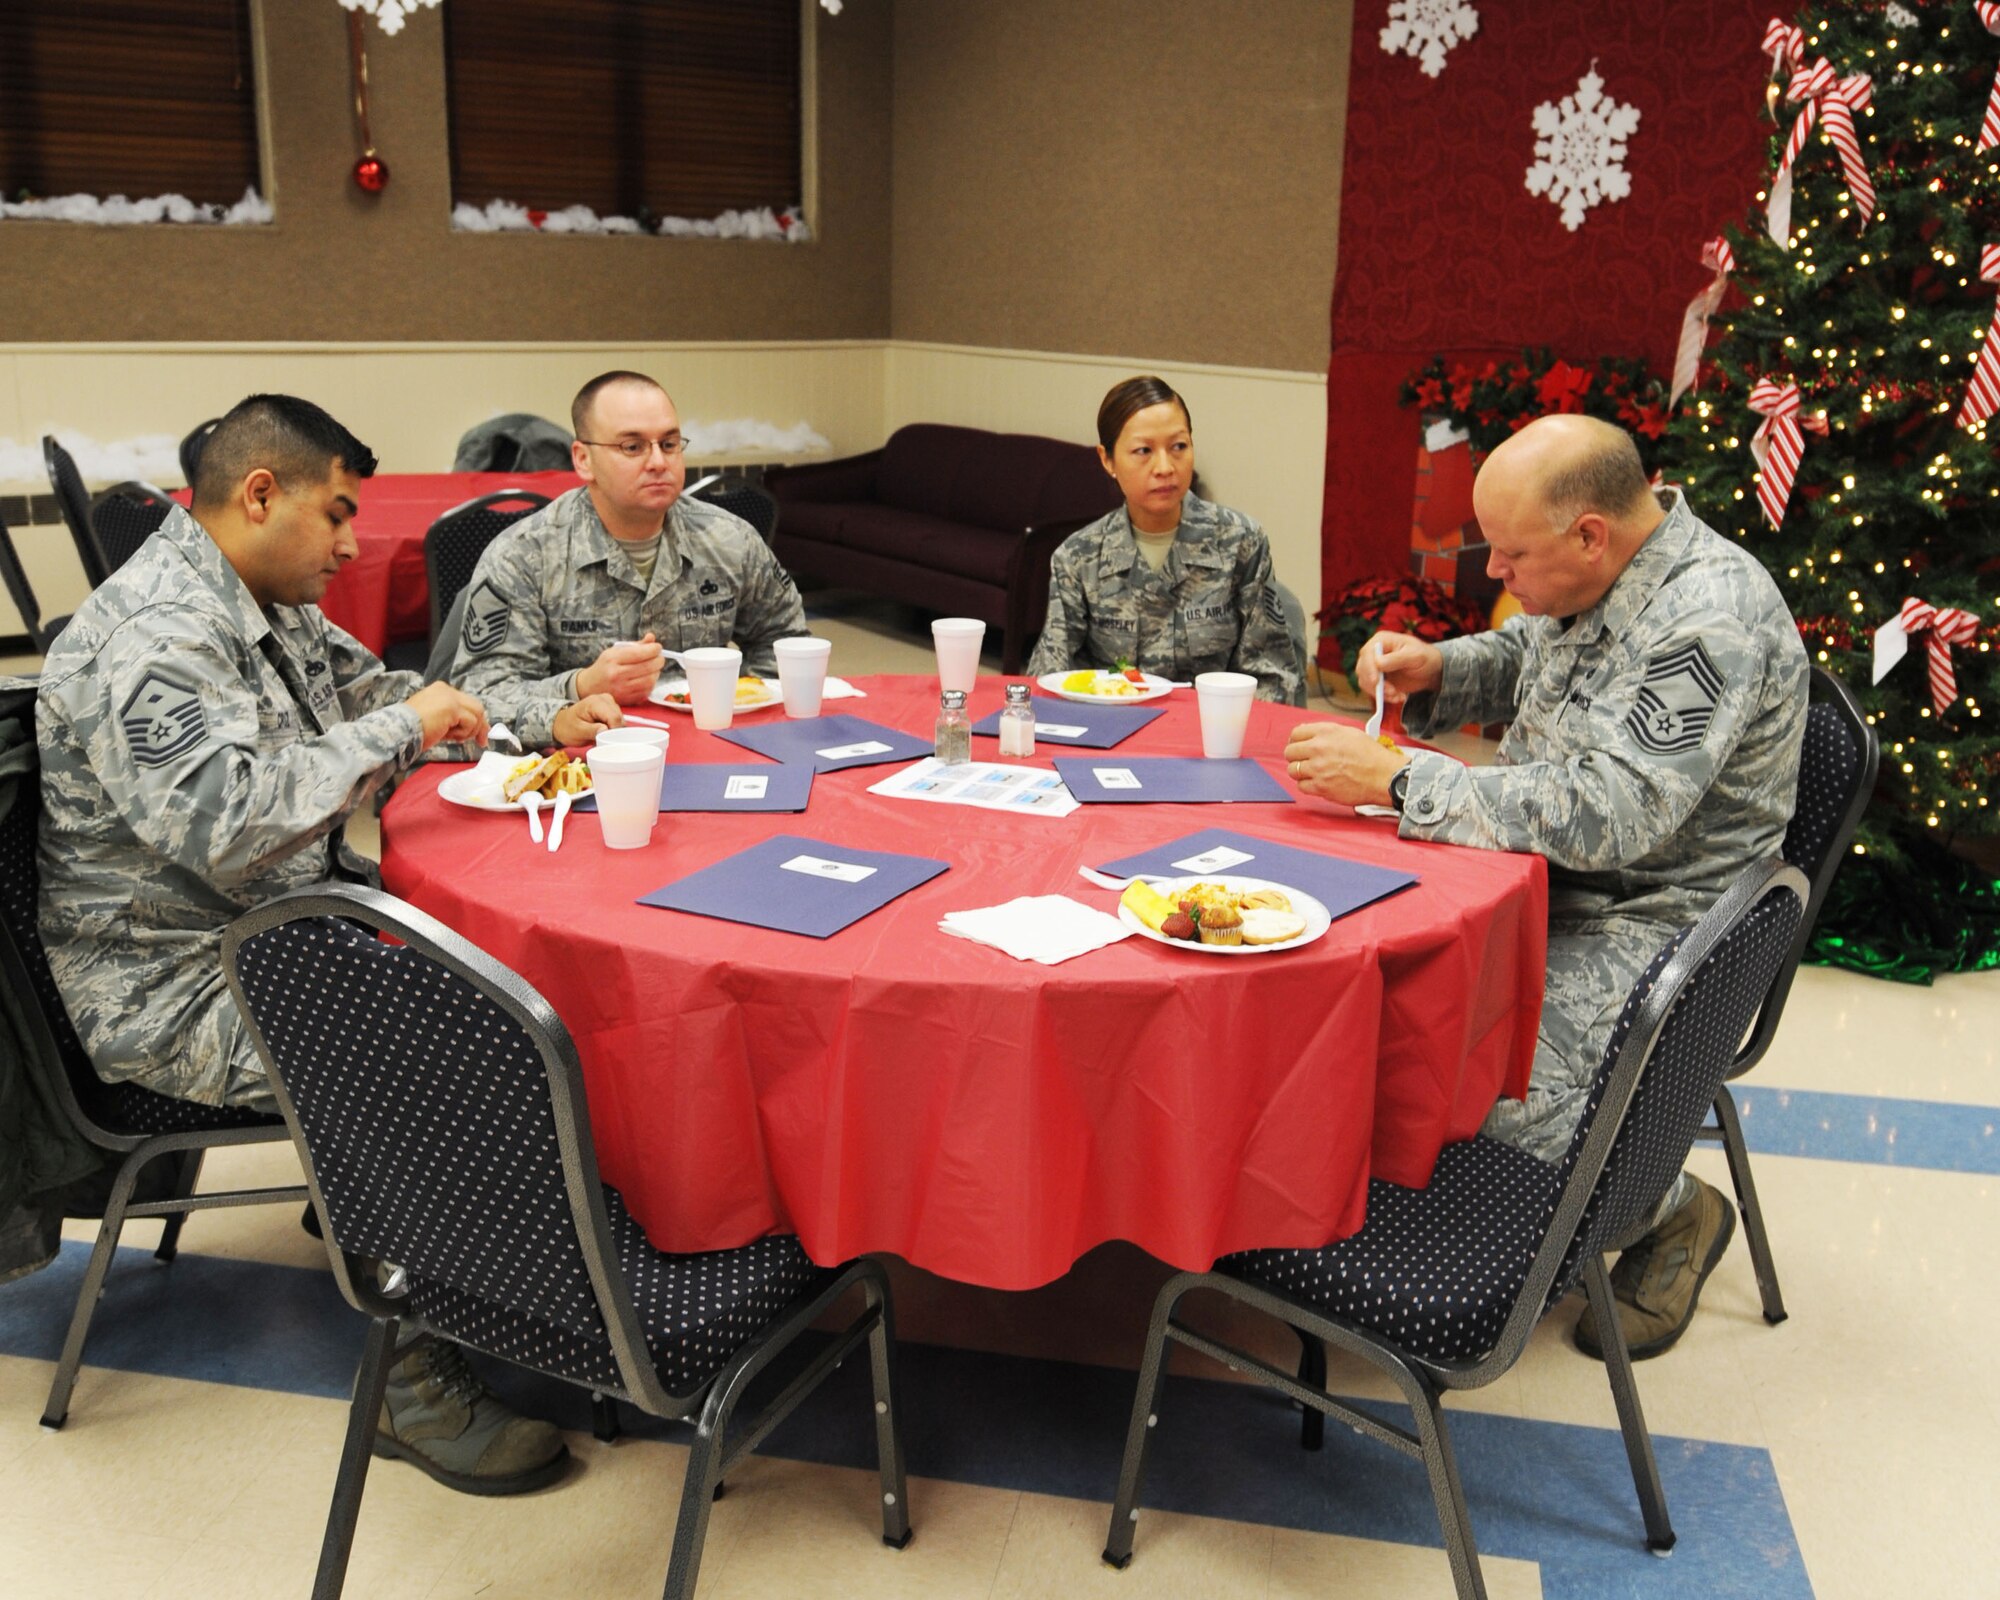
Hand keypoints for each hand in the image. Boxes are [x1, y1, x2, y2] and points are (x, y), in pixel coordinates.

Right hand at [405, 683, 487, 750]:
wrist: (398, 731)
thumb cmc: (411, 729)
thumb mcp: (435, 719)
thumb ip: (452, 718)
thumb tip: (470, 727)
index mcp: (440, 690)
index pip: (467, 703)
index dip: (475, 719)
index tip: (478, 734)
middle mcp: (446, 690)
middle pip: (476, 706)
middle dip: (481, 726)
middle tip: (481, 741)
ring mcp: (450, 697)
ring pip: (477, 713)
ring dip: (470, 730)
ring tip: (453, 738)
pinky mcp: (452, 708)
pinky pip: (471, 722)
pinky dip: (463, 733)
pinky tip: (448, 736)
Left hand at [552, 694, 622, 744]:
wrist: (562, 723)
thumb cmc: (568, 727)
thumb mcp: (578, 732)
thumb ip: (592, 731)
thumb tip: (606, 731)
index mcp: (595, 703)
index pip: (614, 717)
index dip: (614, 732)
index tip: (608, 742)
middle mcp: (605, 699)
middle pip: (620, 719)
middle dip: (614, 732)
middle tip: (601, 741)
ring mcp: (609, 702)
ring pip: (621, 720)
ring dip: (614, 731)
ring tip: (600, 736)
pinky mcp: (611, 708)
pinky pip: (619, 720)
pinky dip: (613, 729)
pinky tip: (604, 732)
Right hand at [575, 633, 664, 700]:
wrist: (591, 686)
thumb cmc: (605, 666)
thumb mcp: (615, 651)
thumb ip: (635, 645)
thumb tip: (651, 638)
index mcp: (613, 659)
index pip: (639, 653)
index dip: (654, 649)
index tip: (657, 647)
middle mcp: (616, 674)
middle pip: (648, 667)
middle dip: (659, 660)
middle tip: (659, 657)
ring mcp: (622, 689)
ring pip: (651, 680)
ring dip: (656, 672)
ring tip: (652, 668)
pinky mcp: (628, 699)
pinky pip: (647, 691)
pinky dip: (651, 683)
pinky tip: (647, 678)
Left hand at [1283, 721, 1408, 806]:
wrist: (1383, 776)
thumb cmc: (1371, 756)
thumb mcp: (1349, 733)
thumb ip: (1326, 732)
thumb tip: (1308, 733)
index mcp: (1326, 732)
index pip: (1296, 733)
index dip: (1296, 740)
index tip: (1299, 745)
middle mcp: (1319, 748)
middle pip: (1290, 752)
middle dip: (1296, 756)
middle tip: (1304, 759)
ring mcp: (1318, 769)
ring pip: (1293, 770)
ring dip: (1300, 771)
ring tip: (1312, 771)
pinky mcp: (1320, 787)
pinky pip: (1301, 786)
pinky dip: (1307, 784)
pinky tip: (1317, 781)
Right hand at [1356, 630, 1442, 703]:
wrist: (1430, 671)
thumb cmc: (1425, 658)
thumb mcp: (1416, 656)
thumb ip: (1398, 658)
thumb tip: (1378, 663)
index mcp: (1381, 640)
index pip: (1367, 653)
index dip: (1369, 668)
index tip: (1376, 681)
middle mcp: (1373, 653)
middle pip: (1362, 669)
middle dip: (1375, 684)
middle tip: (1393, 692)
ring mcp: (1373, 667)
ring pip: (1365, 682)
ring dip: (1380, 693)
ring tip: (1398, 696)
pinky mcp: (1376, 680)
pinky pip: (1372, 690)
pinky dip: (1384, 697)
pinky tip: (1398, 697)